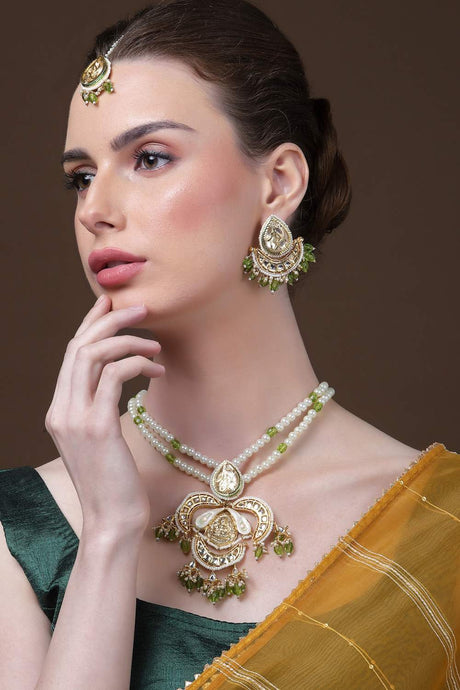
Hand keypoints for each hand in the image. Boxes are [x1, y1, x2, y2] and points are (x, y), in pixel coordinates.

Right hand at [45, 295, 163, 537]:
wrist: (112, 522)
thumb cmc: (115, 483)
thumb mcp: (102, 441)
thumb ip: (100, 409)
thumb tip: (119, 379)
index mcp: (60, 411)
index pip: (71, 356)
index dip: (90, 324)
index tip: (110, 303)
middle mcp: (60, 410)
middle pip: (79, 347)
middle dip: (108, 319)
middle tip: (140, 308)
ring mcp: (75, 418)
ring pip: (92, 355)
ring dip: (127, 340)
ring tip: (156, 344)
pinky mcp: (97, 427)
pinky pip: (114, 375)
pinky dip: (137, 364)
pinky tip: (158, 371)